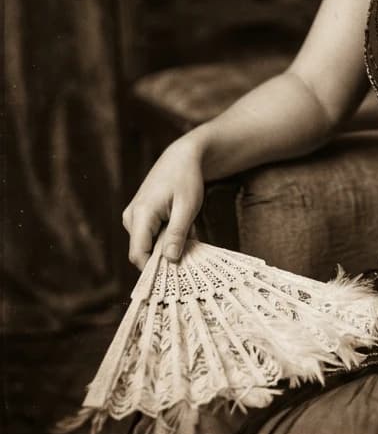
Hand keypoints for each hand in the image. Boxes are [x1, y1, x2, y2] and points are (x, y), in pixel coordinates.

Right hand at [122, 136, 205, 270]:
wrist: (182, 156)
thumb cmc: (186, 178)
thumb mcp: (187, 207)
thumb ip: (177, 234)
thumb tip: (169, 260)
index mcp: (140, 215)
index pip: (138, 254)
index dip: (153, 270)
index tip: (174, 278)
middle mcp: (131, 217)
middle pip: (144, 251)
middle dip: (165, 256)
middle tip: (190, 253)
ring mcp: (134, 217)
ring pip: (149, 244)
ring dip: (169, 244)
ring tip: (190, 232)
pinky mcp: (141, 216)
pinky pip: (151, 235)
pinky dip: (168, 236)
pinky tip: (184, 227)